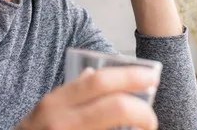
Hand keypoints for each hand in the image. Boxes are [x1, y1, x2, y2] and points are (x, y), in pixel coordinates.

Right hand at [15, 66, 158, 129]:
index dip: (129, 77)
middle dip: (142, 111)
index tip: (151, 77)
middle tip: (151, 118)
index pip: (97, 82)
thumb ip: (69, 95)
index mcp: (55, 104)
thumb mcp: (44, 112)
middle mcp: (61, 122)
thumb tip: (93, 73)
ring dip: (136, 129)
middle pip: (114, 108)